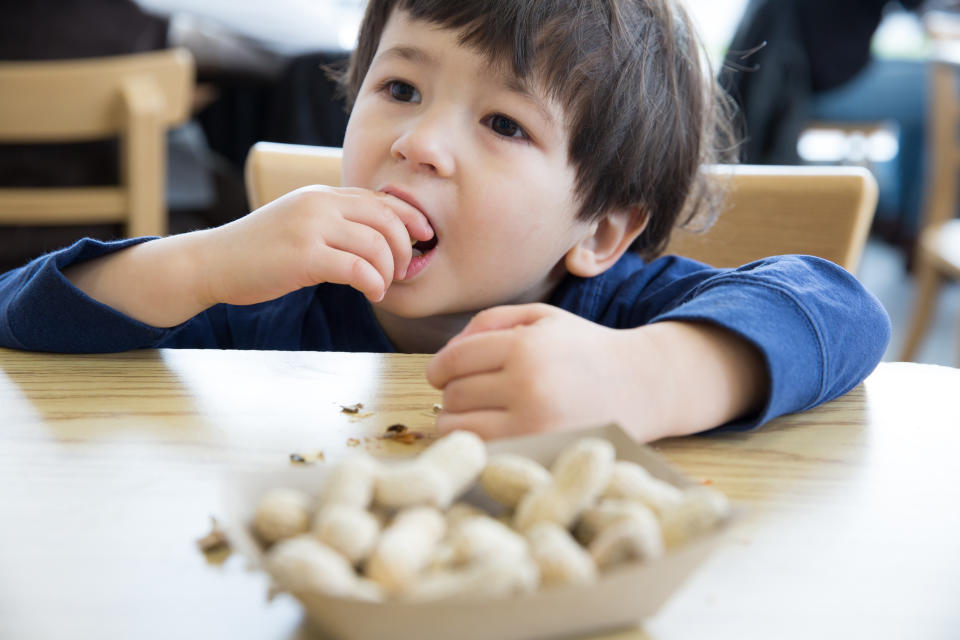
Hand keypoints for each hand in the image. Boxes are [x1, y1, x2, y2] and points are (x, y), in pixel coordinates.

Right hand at [201, 185, 432, 306]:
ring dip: (389, 270)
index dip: (410, 218)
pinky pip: (357, 268)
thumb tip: (375, 238)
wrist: (212, 262)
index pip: (380, 199)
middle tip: (404, 270)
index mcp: (321, 195)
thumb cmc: (258, 251)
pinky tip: (371, 293)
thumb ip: (333, 223)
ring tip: (382, 286)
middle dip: (404, 247)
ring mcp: (311, 228)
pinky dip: (374, 283)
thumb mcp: (299, 223)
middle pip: (386, 218)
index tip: (423, 237)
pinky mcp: (304, 256)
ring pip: (376, 244)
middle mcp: (319, 204)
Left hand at [426, 304, 768, 441]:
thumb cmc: (584, 349)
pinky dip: (480, 447)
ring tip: (479, 416)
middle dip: (455, 394)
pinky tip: (495, 435)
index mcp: (525, 347)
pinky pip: (484, 455)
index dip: (439, 369)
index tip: (442, 375)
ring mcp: (535, 428)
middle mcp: (528, 388)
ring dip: (460, 424)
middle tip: (474, 394)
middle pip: (454, 397)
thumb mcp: (542, 318)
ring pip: (460, 431)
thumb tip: (445, 354)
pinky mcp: (541, 456)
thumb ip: (489, 322)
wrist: (642, 386)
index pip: (453, 361)